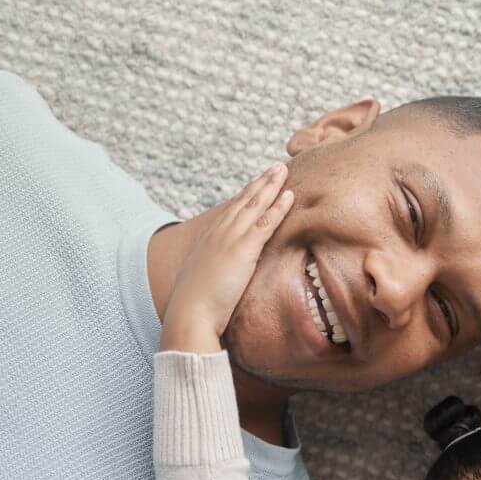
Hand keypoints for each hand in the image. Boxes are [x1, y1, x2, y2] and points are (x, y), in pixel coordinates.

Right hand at [161, 164, 294, 353]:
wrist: (190, 313)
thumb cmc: (197, 304)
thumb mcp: (206, 280)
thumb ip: (216, 271)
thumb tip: (225, 275)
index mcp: (211, 238)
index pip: (233, 210)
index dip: (248, 194)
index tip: (259, 181)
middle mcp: (220, 232)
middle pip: (245, 200)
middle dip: (261, 181)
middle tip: (276, 166)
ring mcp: (231, 239)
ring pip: (255, 205)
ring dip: (271, 186)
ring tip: (284, 169)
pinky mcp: (242, 250)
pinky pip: (264, 224)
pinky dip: (278, 208)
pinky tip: (290, 195)